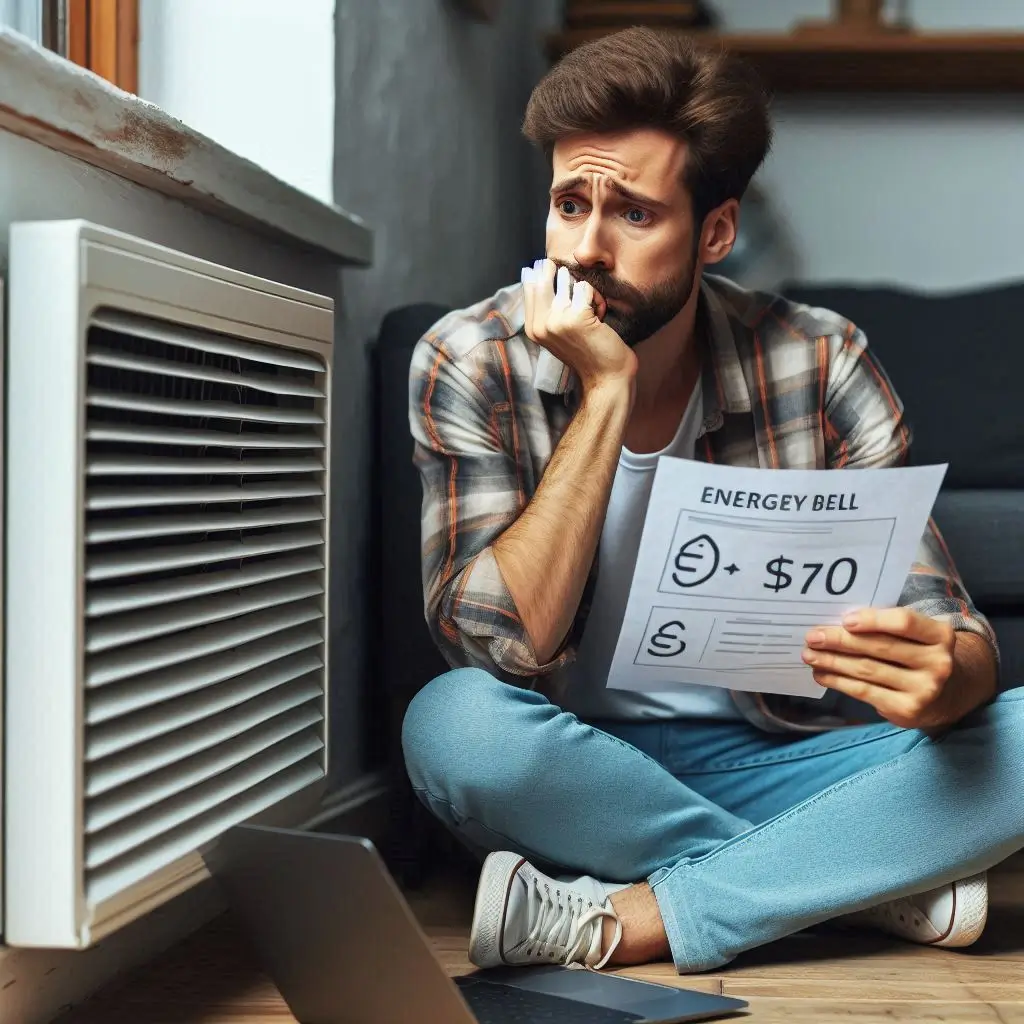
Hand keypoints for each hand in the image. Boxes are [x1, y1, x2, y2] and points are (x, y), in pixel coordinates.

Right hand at [522, 260, 636, 392]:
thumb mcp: (558, 333)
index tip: (559, 281)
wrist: (606, 376)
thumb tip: (532, 272)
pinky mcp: (576, 316)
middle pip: (544, 278)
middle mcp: (541, 324)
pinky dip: (596, 299)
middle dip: (560, 273)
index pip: (530, 286)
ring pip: (568, 280)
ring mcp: (557, 320)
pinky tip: (600, 316)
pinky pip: (586, 288)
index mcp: (533, 329)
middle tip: (578, 288)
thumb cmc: (587, 353)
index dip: (544, 275)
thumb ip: (546, 309)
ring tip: (591, 309)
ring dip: (584, 290)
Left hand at [801, 607, 963, 729]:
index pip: (905, 622)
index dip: (873, 620)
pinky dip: (838, 681)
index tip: (845, 620)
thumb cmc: (920, 653)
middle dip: (840, 641)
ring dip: (833, 662)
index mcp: (940, 635)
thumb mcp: (917, 635)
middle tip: (812, 636)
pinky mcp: (907, 711)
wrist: (950, 693)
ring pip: (867, 671)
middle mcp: (938, 663)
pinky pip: (864, 692)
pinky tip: (821, 674)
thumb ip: (888, 627)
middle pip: (880, 648)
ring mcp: (924, 690)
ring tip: (809, 655)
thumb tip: (837, 625)